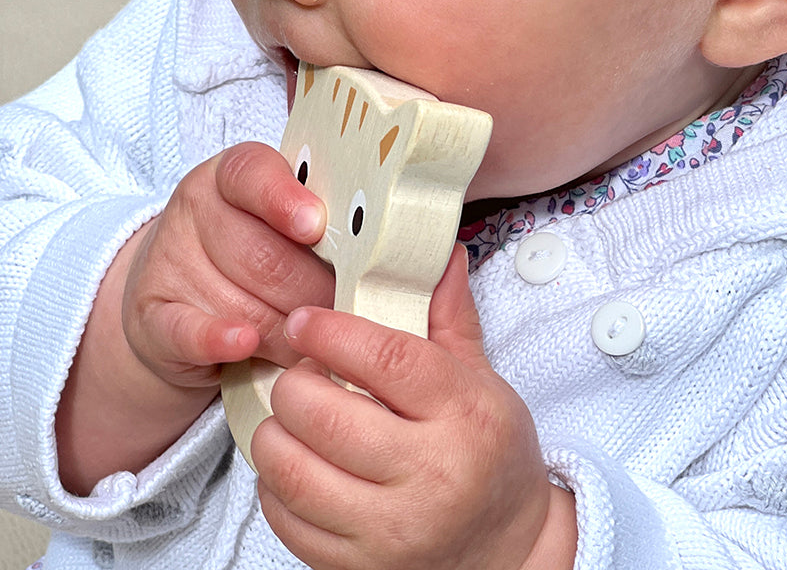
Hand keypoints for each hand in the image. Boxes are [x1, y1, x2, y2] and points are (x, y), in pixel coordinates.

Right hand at [122, 141, 335, 388]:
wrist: (178, 293)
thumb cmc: (255, 248)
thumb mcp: (280, 219)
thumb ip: (316, 220)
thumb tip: (372, 243)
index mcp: (232, 176)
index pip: (254, 174)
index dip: (285, 200)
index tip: (316, 224)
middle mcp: (197, 211)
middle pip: (263, 254)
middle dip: (314, 288)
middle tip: (348, 308)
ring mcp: (171, 264)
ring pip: (242, 301)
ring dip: (289, 329)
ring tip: (319, 341)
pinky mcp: (153, 318)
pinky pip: (188, 330)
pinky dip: (220, 339)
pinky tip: (244, 344)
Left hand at [252, 246, 576, 569]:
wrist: (506, 550)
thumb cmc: (492, 456)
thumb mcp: (483, 380)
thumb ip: (450, 316)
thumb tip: (440, 253)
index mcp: (464, 414)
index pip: (387, 360)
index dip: (333, 332)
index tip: (306, 320)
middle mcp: (430, 473)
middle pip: (325, 414)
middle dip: (295, 381)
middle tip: (301, 370)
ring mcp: (391, 528)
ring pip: (293, 469)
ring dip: (276, 431)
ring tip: (292, 415)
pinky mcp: (357, 567)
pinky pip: (286, 518)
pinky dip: (276, 484)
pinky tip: (297, 463)